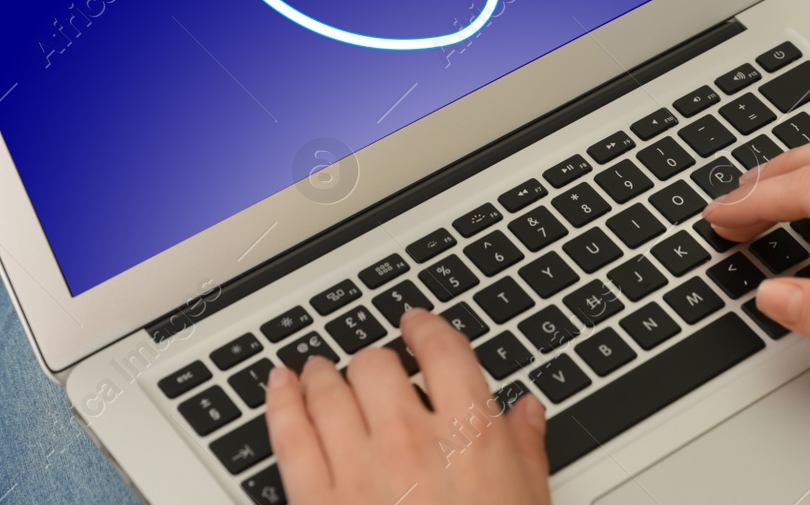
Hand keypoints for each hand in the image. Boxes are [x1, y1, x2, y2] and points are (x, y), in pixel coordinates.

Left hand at [267, 307, 551, 504]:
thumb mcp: (528, 500)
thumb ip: (525, 449)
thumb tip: (528, 411)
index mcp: (470, 436)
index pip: (442, 349)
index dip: (424, 325)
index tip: (416, 322)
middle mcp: (410, 441)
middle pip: (378, 364)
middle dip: (377, 359)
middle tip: (377, 365)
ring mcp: (358, 470)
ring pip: (328, 389)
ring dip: (325, 372)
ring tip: (323, 369)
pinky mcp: (315, 502)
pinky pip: (288, 434)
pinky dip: (280, 401)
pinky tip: (281, 385)